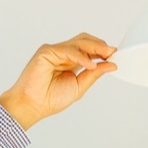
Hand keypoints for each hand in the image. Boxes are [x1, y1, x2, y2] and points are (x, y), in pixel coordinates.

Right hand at [0, 33, 116, 129]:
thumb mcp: (79, 86)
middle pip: (84, 41)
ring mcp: (54, 51)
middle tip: (113, 52)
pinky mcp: (46, 52)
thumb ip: (94, 74)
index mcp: (70, 61)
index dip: (102, 50)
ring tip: (106, 55)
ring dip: (94, 48)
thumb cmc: (50, 99)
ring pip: (77, 43)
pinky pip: (67, 50)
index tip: (115, 55)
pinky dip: (80, 57)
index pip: (88, 49)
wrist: (32, 106)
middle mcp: (62, 54)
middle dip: (100, 46)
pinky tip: (90, 65)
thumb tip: (112, 65)